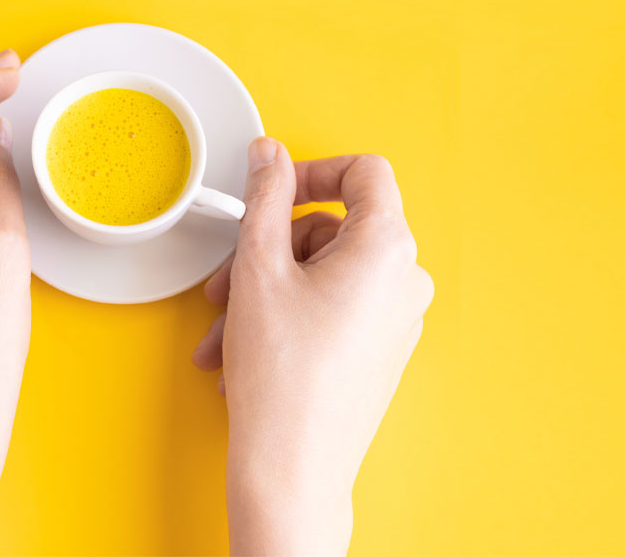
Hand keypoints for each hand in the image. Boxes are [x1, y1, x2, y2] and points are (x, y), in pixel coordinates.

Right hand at [192, 139, 433, 554]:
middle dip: (266, 250)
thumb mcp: (259, 266)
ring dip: (262, 291)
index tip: (271, 189)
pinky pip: (327, 310)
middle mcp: (402, 282)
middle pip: (330, 231)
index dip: (311, 171)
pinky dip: (281, 317)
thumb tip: (270, 155)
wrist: (293, 468)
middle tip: (225, 279)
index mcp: (387, 250)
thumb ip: (265, 196)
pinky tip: (240, 350)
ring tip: (222, 330)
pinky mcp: (376, 351)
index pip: (365, 173)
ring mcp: (392, 321)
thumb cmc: (283, 375)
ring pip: (320, 275)